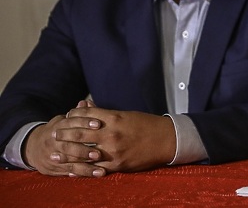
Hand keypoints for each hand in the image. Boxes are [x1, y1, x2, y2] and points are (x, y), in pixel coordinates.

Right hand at [23, 112, 105, 176]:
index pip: (71, 123)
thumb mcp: (65, 120)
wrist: (34, 147)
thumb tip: (86, 102)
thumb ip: (78, 113)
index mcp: (58, 126)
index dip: (84, 122)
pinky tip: (93, 174)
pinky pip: (68, 171)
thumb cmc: (59, 130)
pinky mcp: (53, 168)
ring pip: (69, 161)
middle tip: (100, 153)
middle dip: (84, 149)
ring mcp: (52, 156)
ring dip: (86, 166)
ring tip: (101, 170)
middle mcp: (54, 141)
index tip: (98, 124)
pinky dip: (81, 173)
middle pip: (69, 145)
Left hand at [55, 105, 176, 173]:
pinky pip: (95, 168)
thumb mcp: (126, 114)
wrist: (166, 140)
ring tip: (55, 153)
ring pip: (84, 153)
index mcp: (114, 118)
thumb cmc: (146, 124)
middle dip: (64, 134)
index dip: (72, 116)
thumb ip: (104, 112)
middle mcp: (111, 133)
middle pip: (80, 133)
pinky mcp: (117, 164)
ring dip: (67, 153)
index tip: (63, 118)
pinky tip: (71, 169)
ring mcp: (113, 150)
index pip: (86, 115)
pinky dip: (81, 169)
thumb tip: (87, 105)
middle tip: (53, 134)